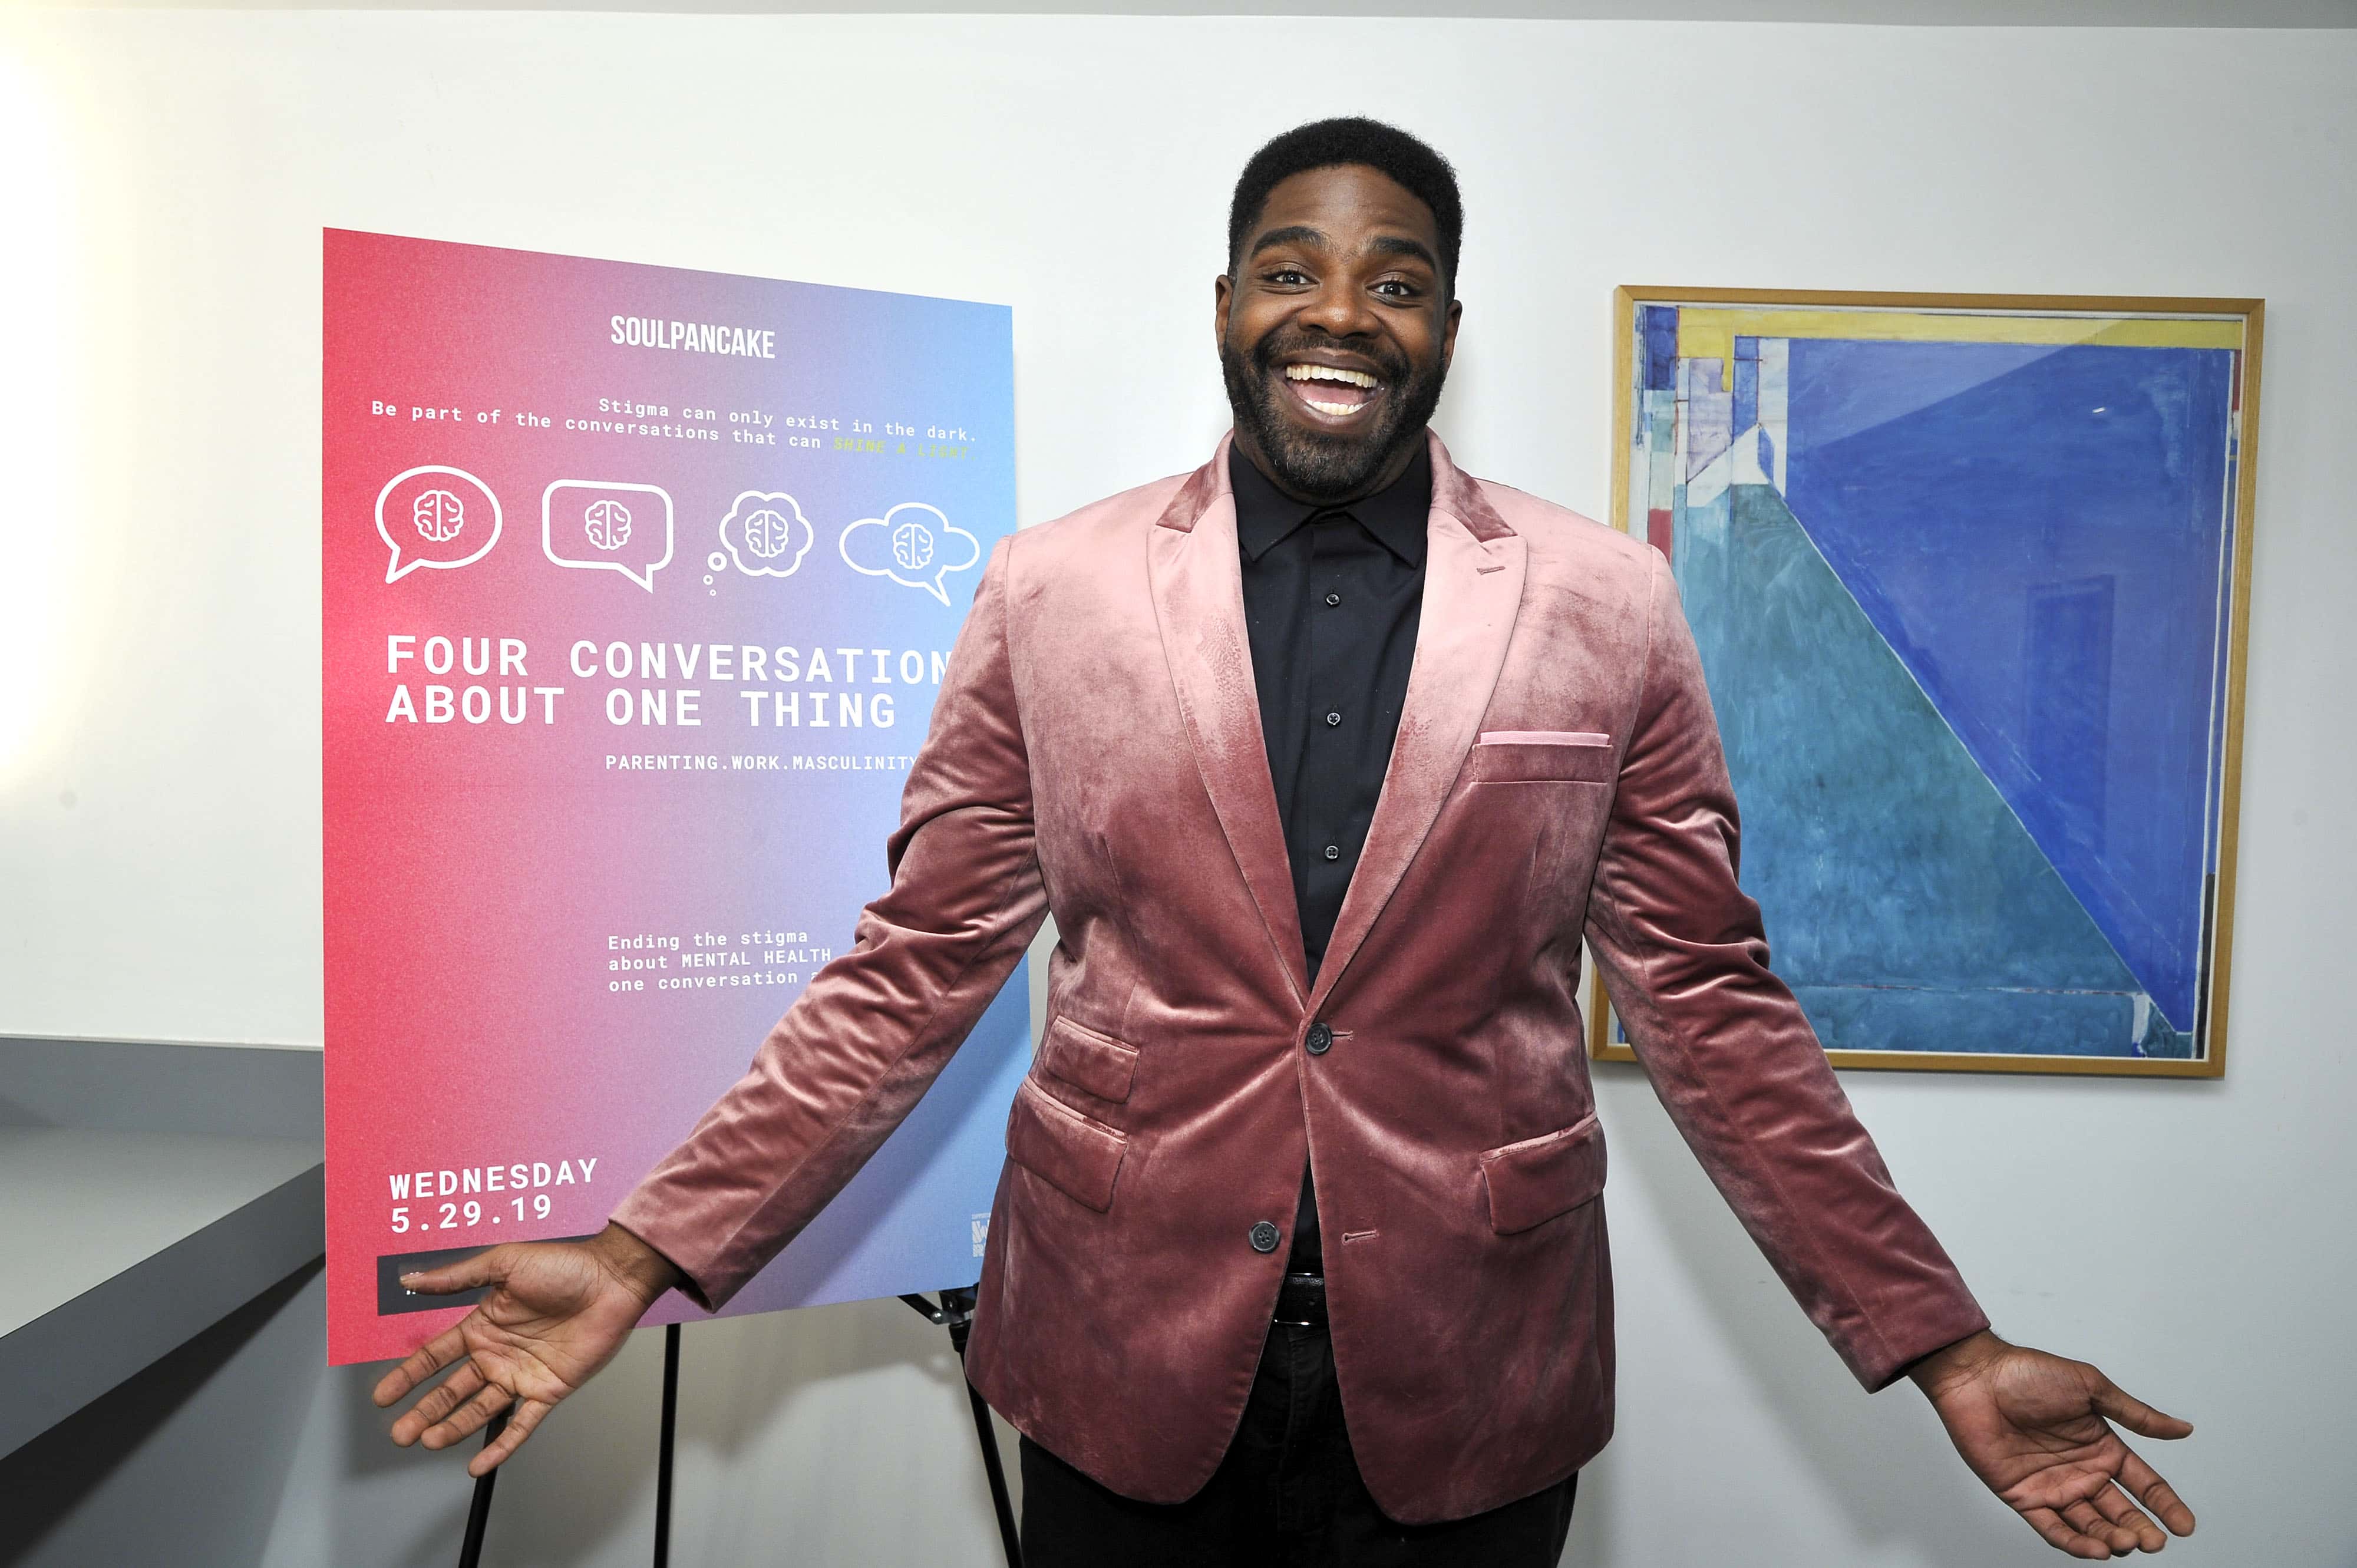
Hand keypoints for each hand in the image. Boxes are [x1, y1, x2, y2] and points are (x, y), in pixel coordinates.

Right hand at [371, 1222, 682, 1475]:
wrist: (611, 1280)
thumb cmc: (564, 1265)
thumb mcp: (504, 1263)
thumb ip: (457, 1277)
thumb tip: (414, 1278)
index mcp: (483, 1325)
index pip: (435, 1356)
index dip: (408, 1376)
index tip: (383, 1396)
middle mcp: (498, 1354)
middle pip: (451, 1389)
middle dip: (424, 1412)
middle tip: (400, 1433)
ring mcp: (521, 1374)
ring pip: (479, 1409)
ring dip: (452, 1427)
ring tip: (428, 1441)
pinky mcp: (548, 1390)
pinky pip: (521, 1425)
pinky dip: (501, 1446)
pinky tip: (479, 1464)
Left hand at [1911, 1330, 2195, 1557]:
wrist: (1976, 1377)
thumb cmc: (2030, 1374)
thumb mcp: (2092, 1388)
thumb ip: (2136, 1415)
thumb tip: (2184, 1429)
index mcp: (2102, 1447)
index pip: (2144, 1484)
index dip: (2166, 1505)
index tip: (2186, 1526)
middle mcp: (2081, 1471)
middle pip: (2121, 1511)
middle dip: (2141, 1529)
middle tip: (2155, 1542)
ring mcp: (2053, 1486)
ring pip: (2091, 1525)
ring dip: (2111, 1538)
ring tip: (2126, 1542)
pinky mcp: (2024, 1497)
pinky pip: (2053, 1528)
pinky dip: (2075, 1542)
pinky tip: (2096, 1550)